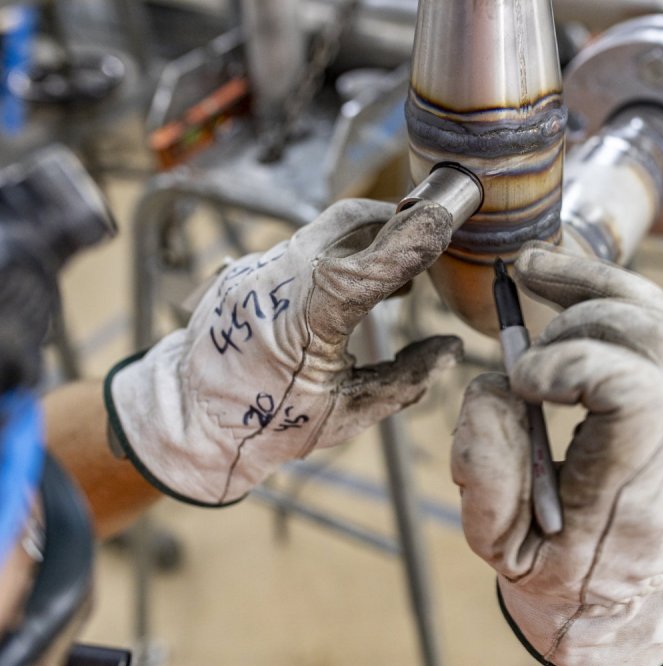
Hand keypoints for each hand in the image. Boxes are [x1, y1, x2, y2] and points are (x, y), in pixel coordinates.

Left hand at [107, 199, 461, 504]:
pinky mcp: (251, 269)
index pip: (369, 266)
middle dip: (396, 222)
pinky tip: (357, 284)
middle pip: (349, 221)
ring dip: (369, 237)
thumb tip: (451, 349)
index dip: (411, 241)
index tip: (445, 220)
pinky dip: (340, 253)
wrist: (189, 418)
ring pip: (326, 228)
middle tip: (430, 238)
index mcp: (305, 322)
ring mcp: (259, 270)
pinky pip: (305, 245)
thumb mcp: (346, 414)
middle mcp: (278, 282)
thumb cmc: (266, 427)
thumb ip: (406, 379)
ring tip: (400, 273)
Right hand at [451, 242, 662, 665]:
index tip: (523, 379)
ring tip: (535, 271)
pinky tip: (563, 286)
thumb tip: (499, 389)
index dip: (578, 364)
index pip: (641, 398)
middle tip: (526, 332)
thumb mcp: (501, 545)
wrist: (617, 596)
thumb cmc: (556, 571)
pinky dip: (614, 294)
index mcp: (633, 496)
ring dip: (599, 285)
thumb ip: (488, 473)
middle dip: (585, 314)